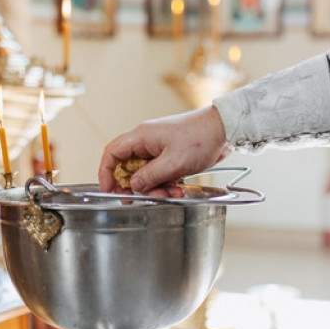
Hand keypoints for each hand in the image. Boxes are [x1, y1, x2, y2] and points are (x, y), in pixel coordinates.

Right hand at [98, 106, 229, 193]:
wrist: (224, 130)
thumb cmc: (200, 138)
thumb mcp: (173, 163)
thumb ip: (149, 176)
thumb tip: (133, 185)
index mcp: (141, 136)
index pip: (111, 153)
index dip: (106, 173)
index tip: (109, 190)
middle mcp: (146, 141)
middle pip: (127, 166)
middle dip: (134, 185)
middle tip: (140, 198)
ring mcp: (158, 148)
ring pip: (144, 172)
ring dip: (154, 186)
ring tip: (169, 192)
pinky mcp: (169, 154)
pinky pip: (159, 172)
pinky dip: (165, 182)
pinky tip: (177, 187)